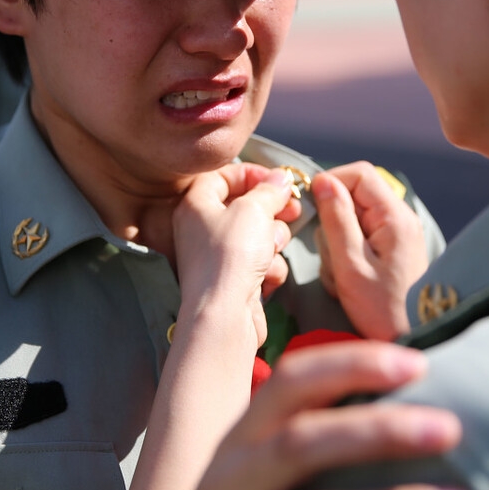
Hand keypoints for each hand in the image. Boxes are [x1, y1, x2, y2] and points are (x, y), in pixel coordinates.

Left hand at [174, 164, 301, 347]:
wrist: (224, 315)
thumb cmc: (231, 257)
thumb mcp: (254, 209)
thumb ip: (270, 189)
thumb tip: (280, 179)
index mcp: (195, 205)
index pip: (222, 176)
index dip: (252, 174)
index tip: (278, 180)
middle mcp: (201, 229)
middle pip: (244, 206)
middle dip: (272, 210)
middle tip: (293, 209)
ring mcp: (217, 257)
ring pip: (257, 235)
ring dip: (273, 240)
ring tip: (273, 248)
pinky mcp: (233, 281)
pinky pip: (259, 263)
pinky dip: (268, 267)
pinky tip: (266, 275)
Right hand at [185, 340, 475, 489]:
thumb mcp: (258, 466)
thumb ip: (309, 434)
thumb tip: (407, 404)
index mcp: (241, 437)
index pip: (293, 381)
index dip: (353, 365)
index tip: (419, 363)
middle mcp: (233, 478)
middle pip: (305, 441)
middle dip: (380, 430)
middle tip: (451, 427)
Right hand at [312, 163, 428, 339]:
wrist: (413, 340)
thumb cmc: (383, 309)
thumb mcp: (351, 265)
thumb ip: (336, 220)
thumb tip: (323, 181)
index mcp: (395, 217)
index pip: (359, 174)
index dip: (331, 182)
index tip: (312, 209)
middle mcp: (400, 219)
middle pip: (354, 196)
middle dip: (333, 223)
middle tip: (332, 257)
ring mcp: (398, 235)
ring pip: (353, 220)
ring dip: (337, 245)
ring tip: (342, 276)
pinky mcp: (392, 250)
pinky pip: (360, 239)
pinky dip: (347, 257)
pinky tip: (349, 282)